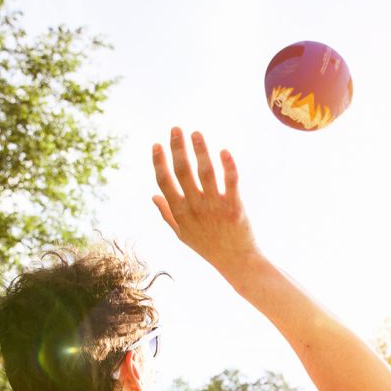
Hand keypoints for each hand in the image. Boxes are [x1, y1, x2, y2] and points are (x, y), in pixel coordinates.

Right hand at [152, 127, 259, 274]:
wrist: (237, 262)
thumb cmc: (208, 247)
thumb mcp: (182, 234)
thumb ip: (167, 214)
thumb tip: (153, 196)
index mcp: (180, 213)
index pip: (165, 182)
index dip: (159, 162)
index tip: (157, 145)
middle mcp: (195, 208)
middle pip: (183, 172)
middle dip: (177, 148)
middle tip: (176, 129)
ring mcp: (215, 207)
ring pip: (206, 173)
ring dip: (200, 150)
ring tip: (196, 133)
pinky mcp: (234, 207)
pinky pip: (231, 182)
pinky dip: (228, 166)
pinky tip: (223, 151)